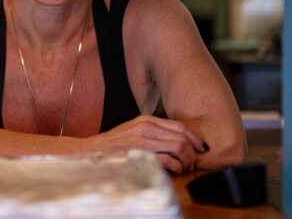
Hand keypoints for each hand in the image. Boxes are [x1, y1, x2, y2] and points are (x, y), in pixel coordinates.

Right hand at [90, 115, 206, 173]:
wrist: (91, 151)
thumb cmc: (112, 145)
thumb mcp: (133, 131)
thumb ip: (151, 132)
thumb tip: (173, 140)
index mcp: (146, 120)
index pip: (180, 126)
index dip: (195, 138)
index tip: (200, 148)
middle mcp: (147, 127)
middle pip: (183, 138)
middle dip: (192, 153)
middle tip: (192, 163)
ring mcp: (144, 141)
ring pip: (179, 148)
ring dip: (186, 161)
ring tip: (184, 169)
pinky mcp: (141, 154)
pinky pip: (169, 160)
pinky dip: (177, 167)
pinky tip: (174, 171)